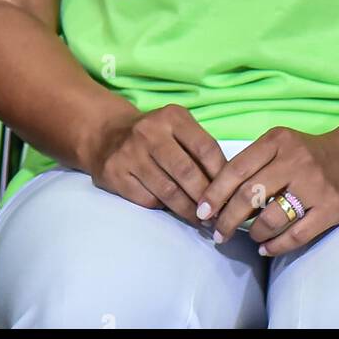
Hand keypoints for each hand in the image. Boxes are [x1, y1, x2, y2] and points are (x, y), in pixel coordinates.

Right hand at [85, 104, 228, 230]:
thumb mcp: (178, 129)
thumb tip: (227, 184)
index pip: (205, 148)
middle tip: (219, 215)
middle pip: (187, 172)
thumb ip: (200, 149)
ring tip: (202, 221)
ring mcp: (130, 153)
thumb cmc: (155, 135)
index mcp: (172, 117)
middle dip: (206, 198)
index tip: (231, 194)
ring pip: (168, 191)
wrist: (107, 135)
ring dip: (189, 210)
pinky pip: (148, 200)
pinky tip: (175, 213)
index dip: (221, 176)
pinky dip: (164, 209)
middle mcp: (150, 132)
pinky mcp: (116, 174)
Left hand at [195, 126, 338, 256]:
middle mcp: (295, 160)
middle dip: (227, 219)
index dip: (214, 194)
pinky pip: (296, 234)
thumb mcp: (282, 145)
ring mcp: (314, 184)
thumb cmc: (311, 154)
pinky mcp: (331, 207)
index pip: (236, 169)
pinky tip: (266, 248)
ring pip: (270, 218)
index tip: (201, 212)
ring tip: (249, 237)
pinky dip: (275, 245)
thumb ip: (254, 164)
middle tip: (218, 234)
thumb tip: (217, 197)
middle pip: (249, 195)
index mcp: (278, 141)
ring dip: (253, 233)